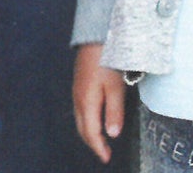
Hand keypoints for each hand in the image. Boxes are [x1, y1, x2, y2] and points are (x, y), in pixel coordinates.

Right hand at [73, 43, 125, 163]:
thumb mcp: (115, 86)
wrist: (95, 34)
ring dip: (89, 131)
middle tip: (104, 152)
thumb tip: (112, 135)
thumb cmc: (107, 59)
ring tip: (101, 138)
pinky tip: (95, 116)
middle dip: (92, 142)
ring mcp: (77, 89)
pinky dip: (87, 119)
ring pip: (80, 118)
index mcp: (86, 102)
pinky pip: (80, 108)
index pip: (91, 133)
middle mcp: (78, 98)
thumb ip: (114, 111)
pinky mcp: (79, 81)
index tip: (107, 158)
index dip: (99, 147)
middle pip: (83, 128)